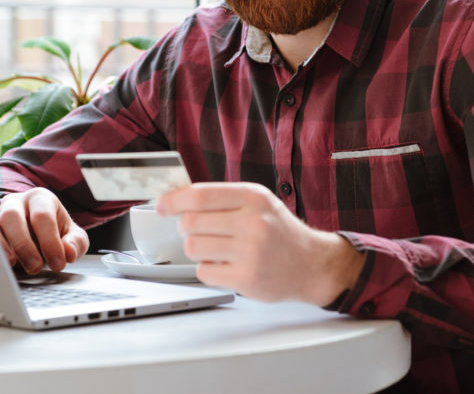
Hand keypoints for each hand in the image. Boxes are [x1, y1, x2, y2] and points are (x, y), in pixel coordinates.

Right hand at [0, 188, 89, 273]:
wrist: (39, 236)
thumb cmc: (56, 234)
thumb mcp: (73, 237)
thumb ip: (75, 243)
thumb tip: (68, 252)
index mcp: (41, 199)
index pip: (42, 216)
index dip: (50, 241)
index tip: (57, 264)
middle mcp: (17, 202)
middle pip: (13, 216)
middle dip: (24, 244)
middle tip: (35, 267)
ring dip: (3, 247)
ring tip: (14, 265)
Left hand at [156, 182, 362, 304]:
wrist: (311, 263)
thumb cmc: (278, 230)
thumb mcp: (258, 202)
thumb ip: (222, 198)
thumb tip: (176, 197)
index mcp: (253, 197)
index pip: (200, 195)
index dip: (174, 200)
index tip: (162, 206)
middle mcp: (253, 222)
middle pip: (191, 222)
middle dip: (187, 227)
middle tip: (199, 230)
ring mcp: (251, 252)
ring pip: (193, 247)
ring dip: (197, 249)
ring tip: (216, 248)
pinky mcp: (247, 278)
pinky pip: (204, 271)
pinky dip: (209, 269)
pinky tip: (226, 265)